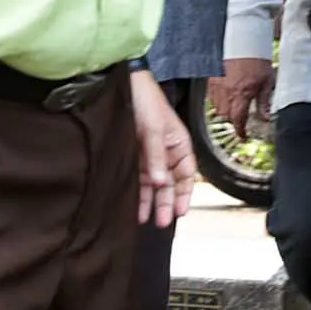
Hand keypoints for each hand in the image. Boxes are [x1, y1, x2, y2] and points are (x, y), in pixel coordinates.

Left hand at [131, 71, 196, 227]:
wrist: (124, 86)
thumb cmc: (146, 101)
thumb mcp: (153, 129)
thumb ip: (155, 156)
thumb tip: (158, 182)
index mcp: (179, 144)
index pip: (187, 174)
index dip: (185, 193)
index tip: (180, 211)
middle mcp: (166, 152)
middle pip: (170, 183)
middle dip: (167, 203)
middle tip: (163, 223)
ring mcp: (149, 155)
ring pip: (153, 184)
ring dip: (151, 201)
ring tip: (146, 221)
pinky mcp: (132, 155)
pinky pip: (137, 178)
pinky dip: (136, 193)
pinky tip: (133, 206)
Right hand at [208, 58, 274, 140]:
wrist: (243, 42)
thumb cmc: (256, 59)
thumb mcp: (267, 82)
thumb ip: (264, 102)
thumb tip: (266, 117)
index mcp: (241, 94)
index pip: (238, 120)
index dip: (241, 130)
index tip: (243, 135)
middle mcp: (226, 93)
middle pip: (226, 116)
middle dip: (234, 120)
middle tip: (243, 118)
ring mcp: (216, 87)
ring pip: (218, 108)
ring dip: (226, 111)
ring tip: (236, 106)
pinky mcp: (211, 80)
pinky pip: (212, 98)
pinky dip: (219, 101)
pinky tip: (228, 96)